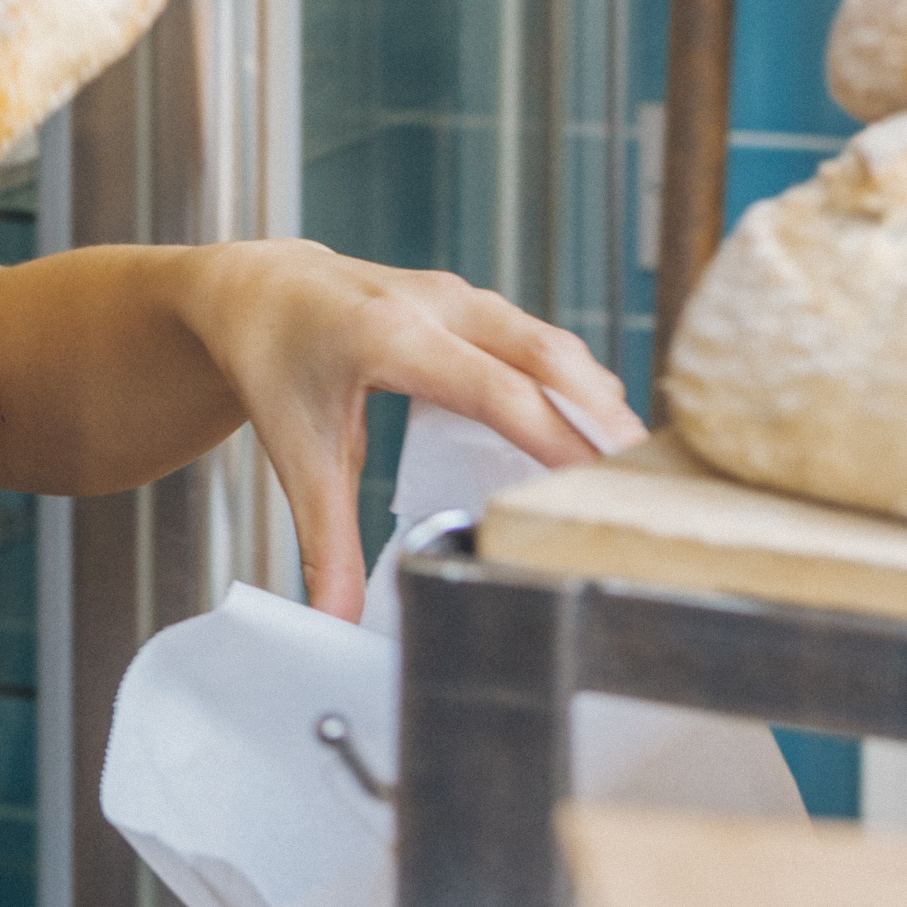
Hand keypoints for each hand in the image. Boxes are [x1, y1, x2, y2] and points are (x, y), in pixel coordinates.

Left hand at [163, 244, 639, 619]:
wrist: (255, 289)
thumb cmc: (272, 359)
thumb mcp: (295, 453)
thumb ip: (325, 540)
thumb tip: (338, 617)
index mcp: (390, 337)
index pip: (497, 392)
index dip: (557, 438)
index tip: (599, 485)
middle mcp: (436, 307)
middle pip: (546, 357)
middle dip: (604, 417)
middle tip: (651, 482)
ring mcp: (460, 299)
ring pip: (552, 344)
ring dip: (599, 399)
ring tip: (640, 465)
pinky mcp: (473, 304)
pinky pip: (538, 341)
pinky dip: (576, 383)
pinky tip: (599, 430)